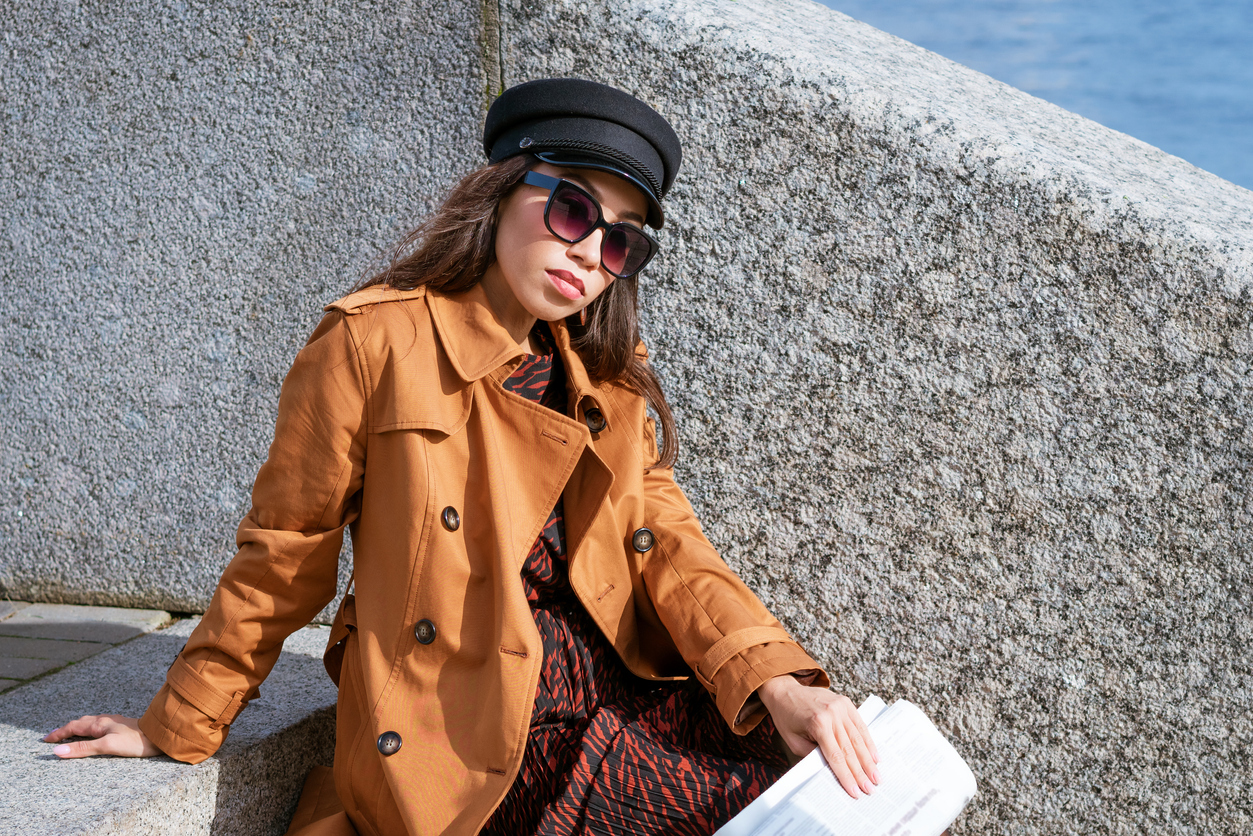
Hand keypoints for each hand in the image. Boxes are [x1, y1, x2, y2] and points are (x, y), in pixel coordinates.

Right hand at [44, 715, 160, 758]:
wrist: (160, 736)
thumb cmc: (135, 741)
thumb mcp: (106, 746)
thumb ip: (83, 749)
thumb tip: (58, 752)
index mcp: (99, 724)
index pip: (73, 727)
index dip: (59, 734)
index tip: (46, 740)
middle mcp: (105, 720)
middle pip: (80, 723)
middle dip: (65, 729)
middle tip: (53, 737)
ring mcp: (114, 723)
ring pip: (90, 723)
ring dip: (77, 728)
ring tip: (69, 734)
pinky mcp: (122, 727)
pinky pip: (99, 726)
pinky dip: (89, 730)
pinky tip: (95, 733)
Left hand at [757, 675, 878, 798]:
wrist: (785, 691)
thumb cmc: (787, 717)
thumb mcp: (794, 741)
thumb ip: (814, 756)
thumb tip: (833, 771)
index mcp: (818, 724)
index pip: (836, 756)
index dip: (846, 776)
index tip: (855, 792)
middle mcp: (832, 714)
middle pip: (850, 749)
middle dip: (861, 772)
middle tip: (870, 789)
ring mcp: (841, 707)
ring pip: (858, 738)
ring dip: (868, 760)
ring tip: (876, 777)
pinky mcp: (846, 703)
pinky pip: (860, 725)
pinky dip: (868, 742)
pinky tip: (874, 756)